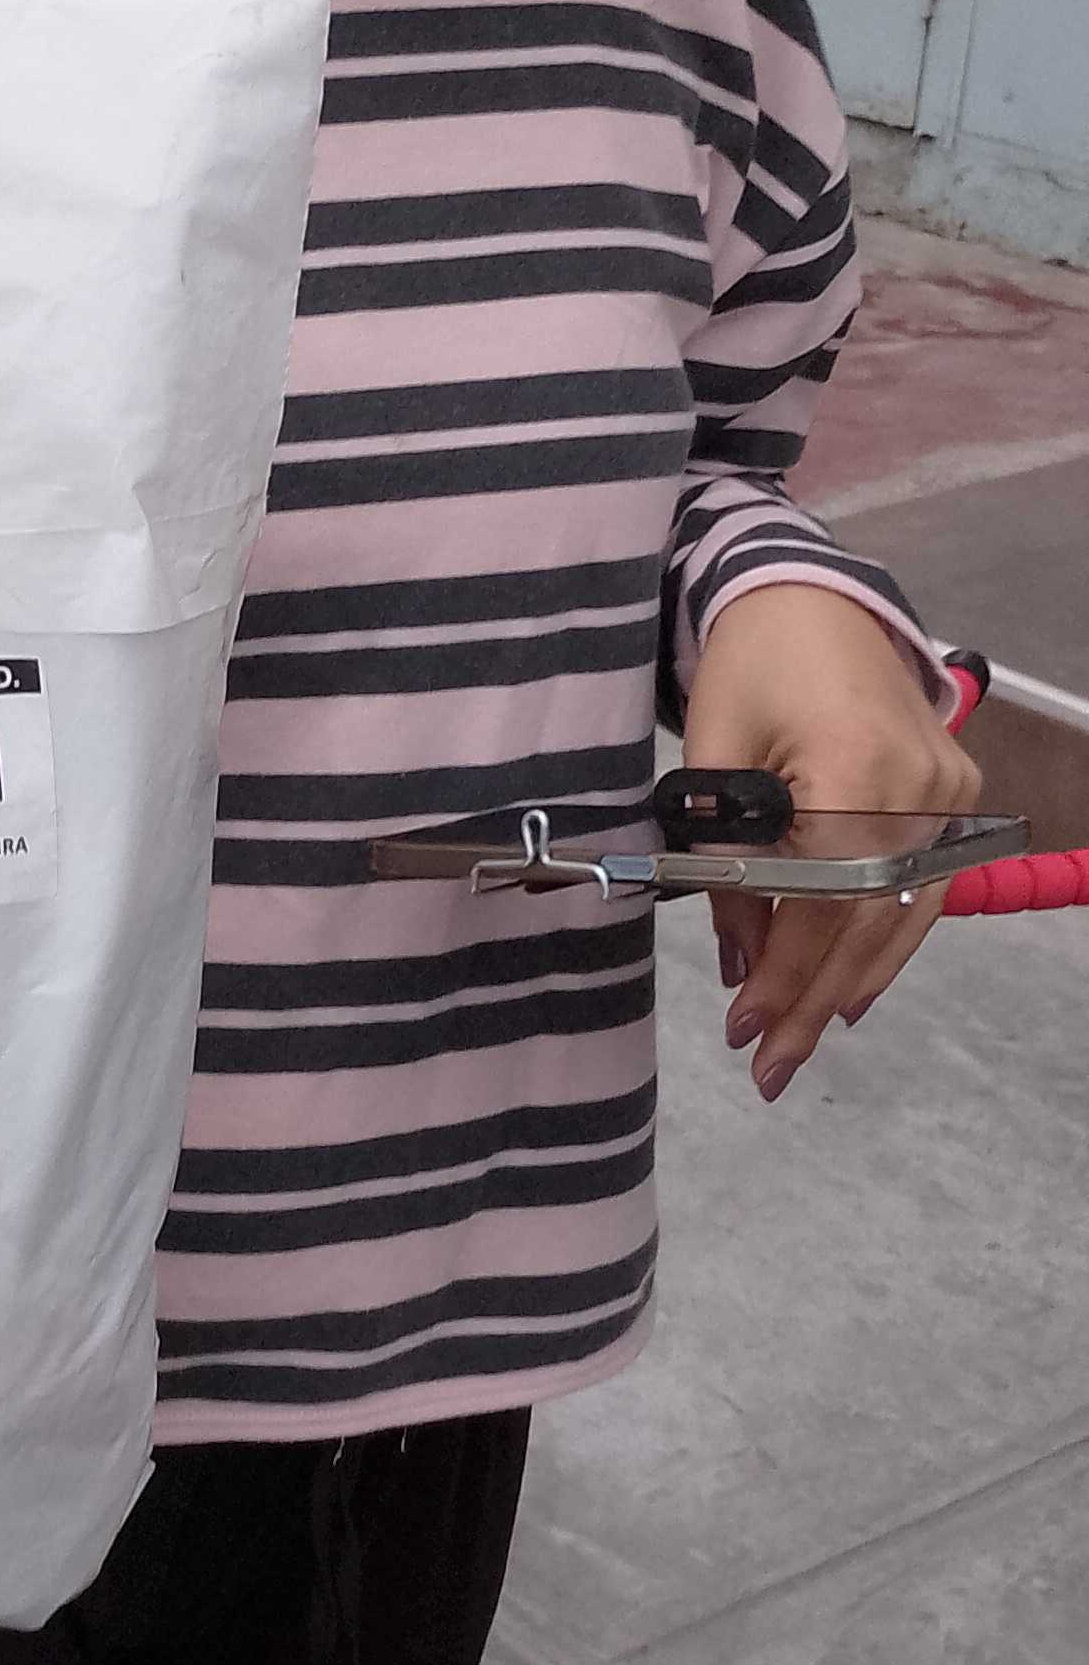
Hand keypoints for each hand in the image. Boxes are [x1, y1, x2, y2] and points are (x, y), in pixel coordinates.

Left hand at [682, 584, 980, 1103]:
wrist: (810, 597)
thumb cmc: (747, 667)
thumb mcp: (711, 764)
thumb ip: (725, 865)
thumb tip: (742, 965)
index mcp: (858, 769)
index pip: (822, 904)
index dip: (784, 975)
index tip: (742, 1030)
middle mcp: (922, 785)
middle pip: (867, 921)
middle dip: (814, 999)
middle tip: (770, 1067)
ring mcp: (949, 787)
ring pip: (904, 912)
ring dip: (851, 981)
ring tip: (803, 1038)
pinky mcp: (954, 787)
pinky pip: (921, 883)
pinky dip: (883, 936)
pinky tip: (851, 986)